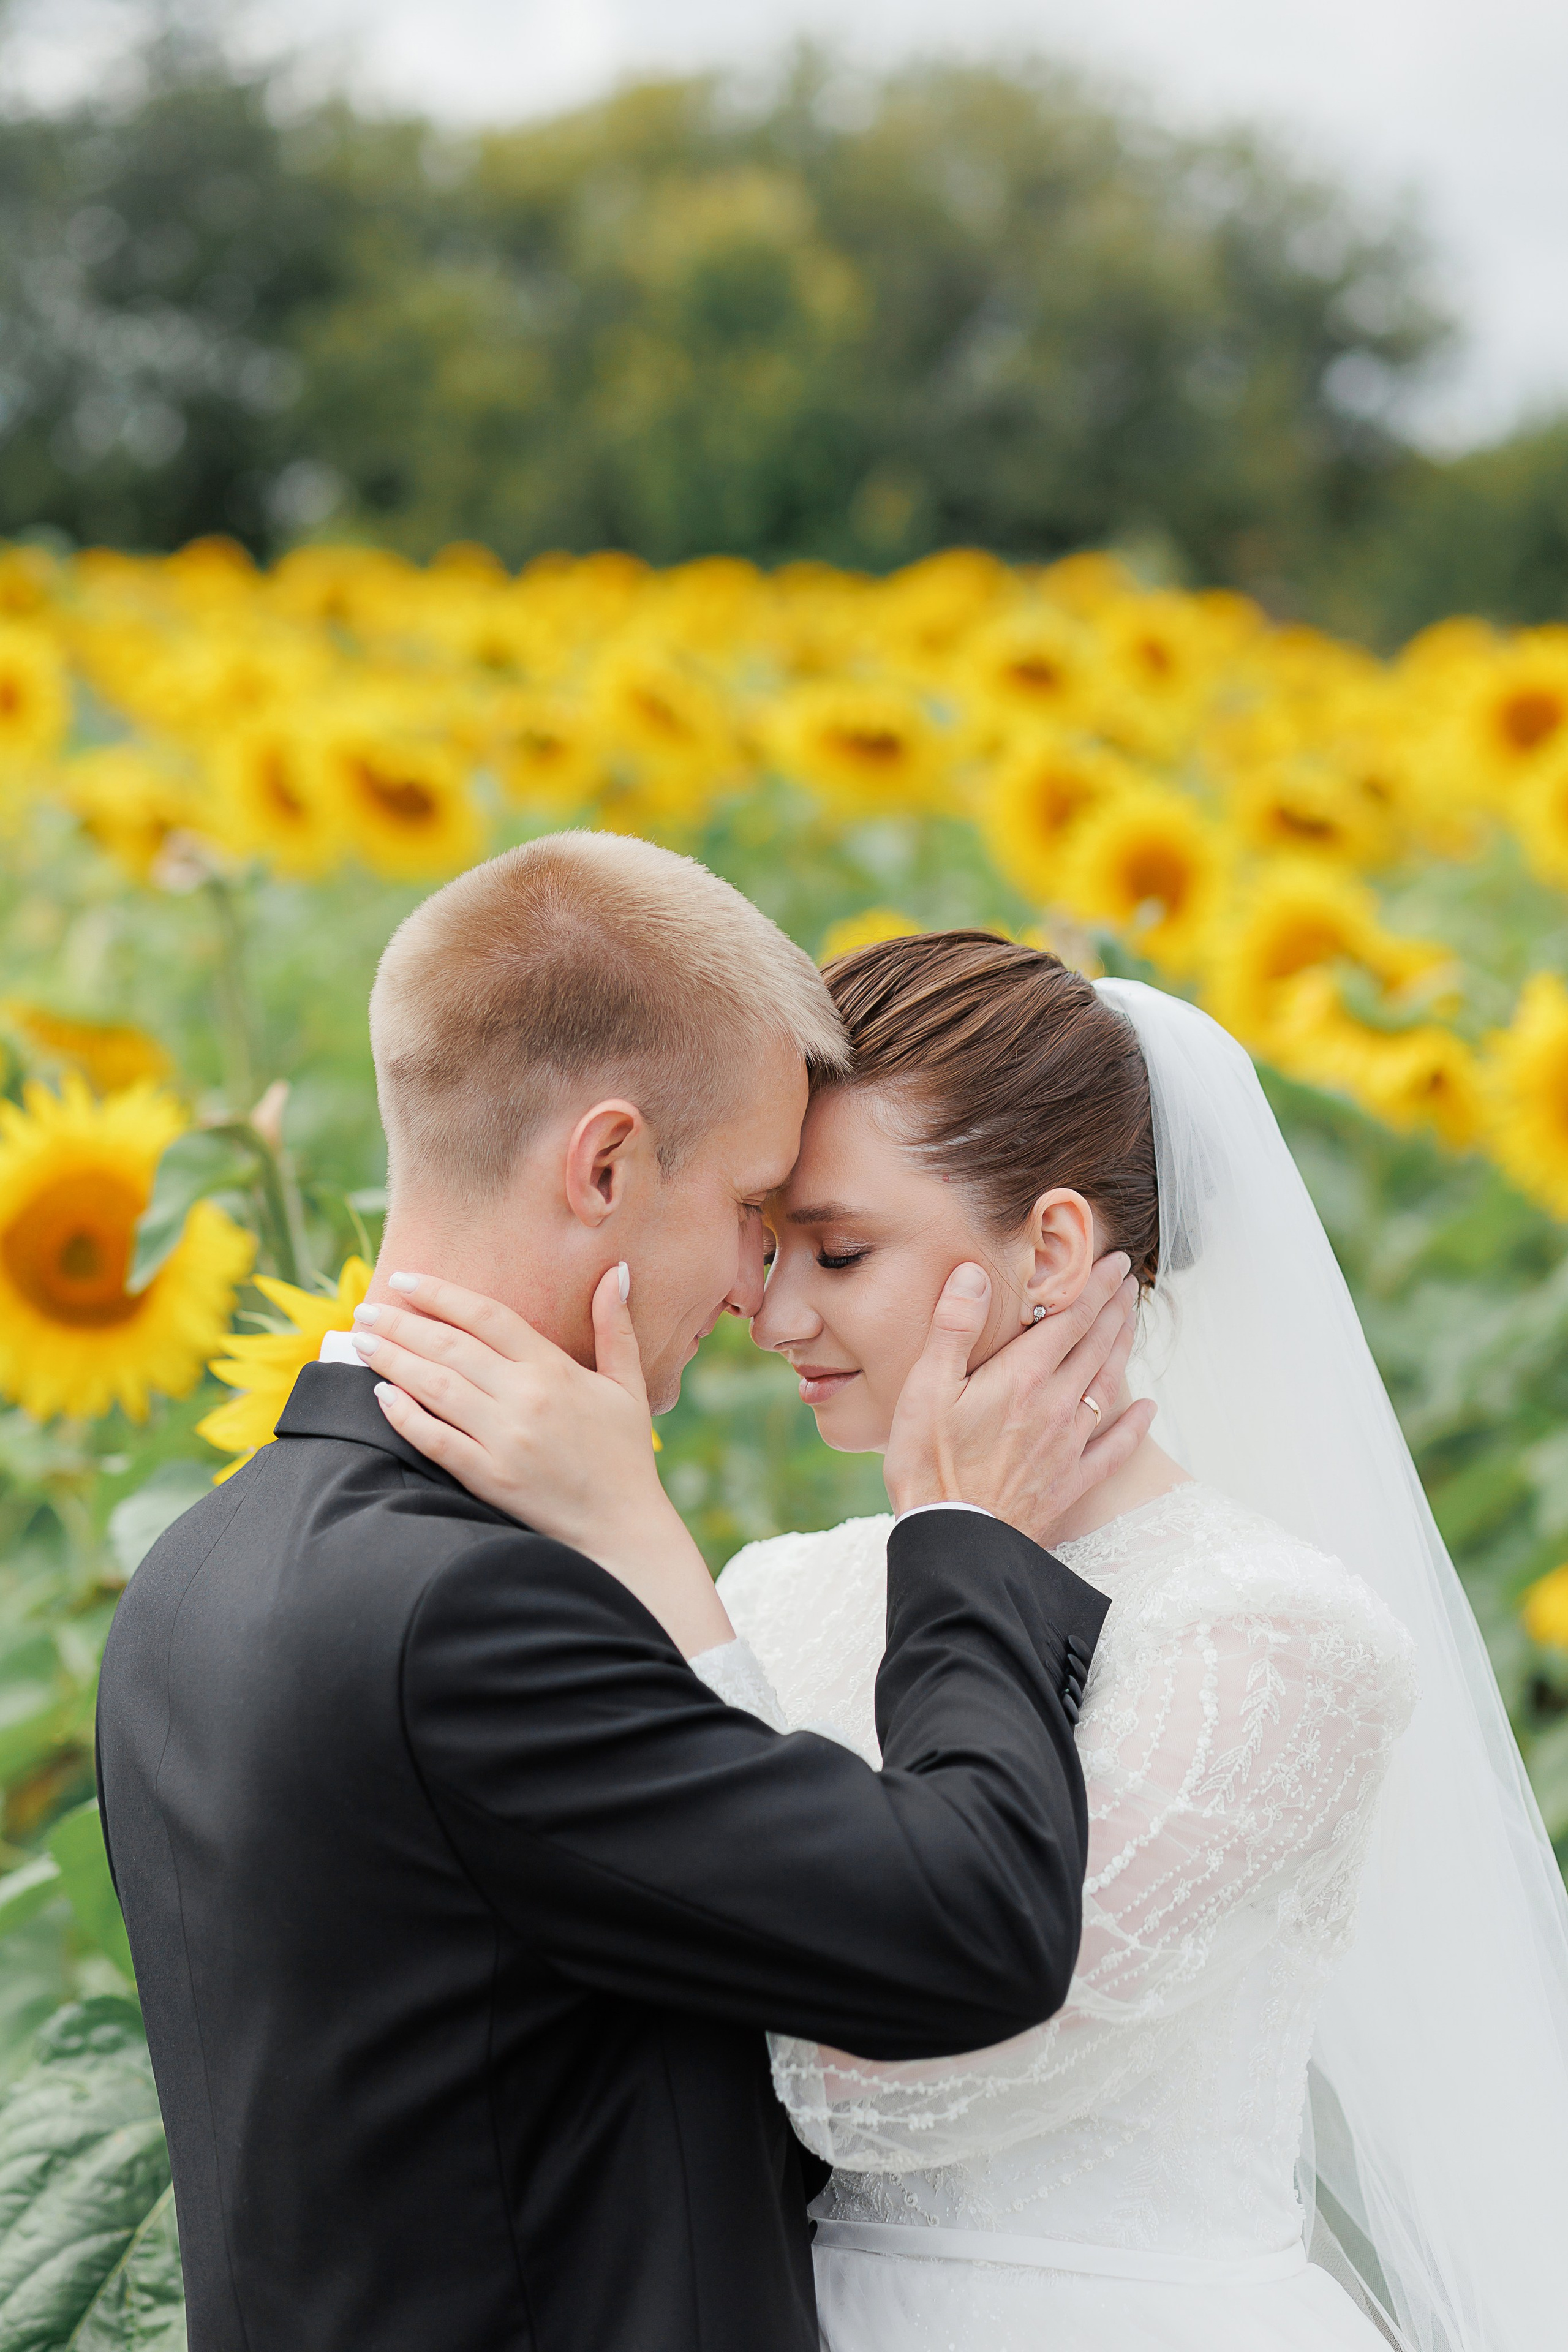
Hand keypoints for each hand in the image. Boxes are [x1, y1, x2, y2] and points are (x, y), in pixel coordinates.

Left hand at [356, 1269, 732, 1657]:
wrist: (622, 1528)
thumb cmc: (625, 1455)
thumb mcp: (628, 1386)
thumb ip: (616, 1327)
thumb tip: (618, 1271)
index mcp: (555, 1369)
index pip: (487, 1316)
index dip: (441, 1293)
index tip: (405, 1279)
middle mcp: (526, 1398)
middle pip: (451, 1346)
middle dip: (402, 1324)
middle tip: (366, 1311)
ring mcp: (505, 1439)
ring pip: (436, 1387)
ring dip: (393, 1361)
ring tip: (360, 1344)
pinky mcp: (489, 1478)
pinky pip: (436, 1440)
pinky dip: (405, 1416)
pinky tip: (381, 1396)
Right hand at [883, 1251, 1155, 1548]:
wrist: (954, 1542)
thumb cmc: (930, 1465)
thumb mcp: (926, 1389)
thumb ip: (954, 1328)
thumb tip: (974, 1274)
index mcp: (1021, 1378)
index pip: (1070, 1320)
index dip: (1094, 1288)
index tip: (1113, 1262)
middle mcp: (1054, 1406)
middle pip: (1095, 1347)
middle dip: (1114, 1310)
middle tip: (1128, 1282)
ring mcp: (1068, 1446)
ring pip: (1107, 1387)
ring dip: (1123, 1350)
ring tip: (1133, 1324)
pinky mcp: (1070, 1483)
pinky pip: (1114, 1449)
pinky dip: (1134, 1427)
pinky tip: (1148, 1411)